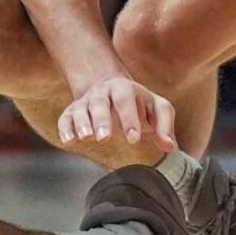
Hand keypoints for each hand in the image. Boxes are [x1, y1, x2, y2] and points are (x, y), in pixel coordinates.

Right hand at [58, 73, 177, 150]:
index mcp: (125, 88)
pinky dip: (65, 128)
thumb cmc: (140, 103)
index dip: (130, 119)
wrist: (111, 87)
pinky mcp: (73, 111)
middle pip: (100, 103)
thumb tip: (170, 147)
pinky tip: (68, 141)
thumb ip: (164, 126)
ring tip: (87, 138)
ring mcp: (87, 101)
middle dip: (102, 119)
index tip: (134, 139)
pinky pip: (65, 117)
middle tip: (105, 138)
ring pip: (81, 109)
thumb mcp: (157, 108)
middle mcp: (103, 92)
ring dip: (82, 123)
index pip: (126, 100)